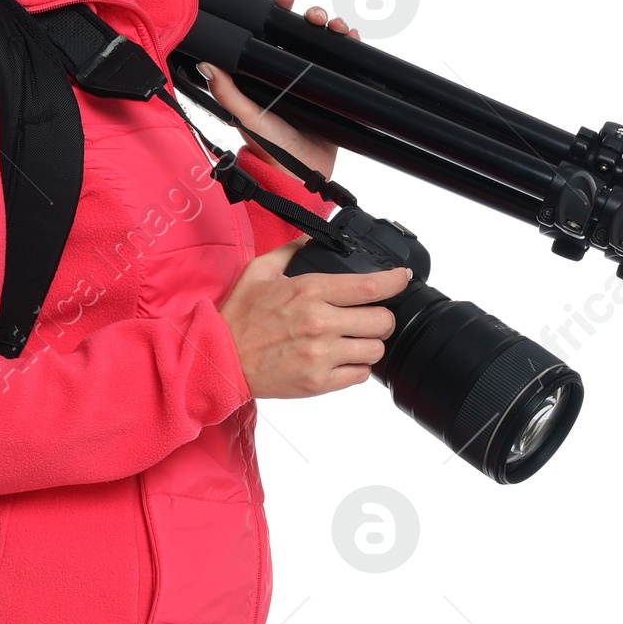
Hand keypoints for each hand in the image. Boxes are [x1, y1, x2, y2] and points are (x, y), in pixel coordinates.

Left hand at [199, 0, 358, 180]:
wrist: (301, 177)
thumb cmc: (269, 149)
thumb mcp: (246, 117)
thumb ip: (227, 92)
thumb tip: (207, 63)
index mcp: (268, 74)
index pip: (273, 34)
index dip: (280, 13)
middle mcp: (292, 75)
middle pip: (304, 34)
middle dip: (312, 17)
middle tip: (315, 17)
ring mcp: (315, 84)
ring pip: (327, 45)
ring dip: (334, 29)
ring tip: (337, 28)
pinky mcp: (336, 95)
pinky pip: (346, 66)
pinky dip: (352, 48)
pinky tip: (352, 40)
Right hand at [218, 241, 410, 400]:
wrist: (220, 359)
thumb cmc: (238, 318)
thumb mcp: (260, 271)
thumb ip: (291, 252)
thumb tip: (312, 241)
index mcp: (310, 292)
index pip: (371, 286)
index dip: (395, 281)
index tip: (402, 278)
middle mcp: (320, 323)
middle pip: (382, 321)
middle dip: (381, 316)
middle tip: (370, 315)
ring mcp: (321, 356)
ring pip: (375, 350)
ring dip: (369, 343)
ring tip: (354, 339)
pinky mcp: (318, 382)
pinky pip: (359, 376)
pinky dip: (356, 367)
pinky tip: (342, 358)